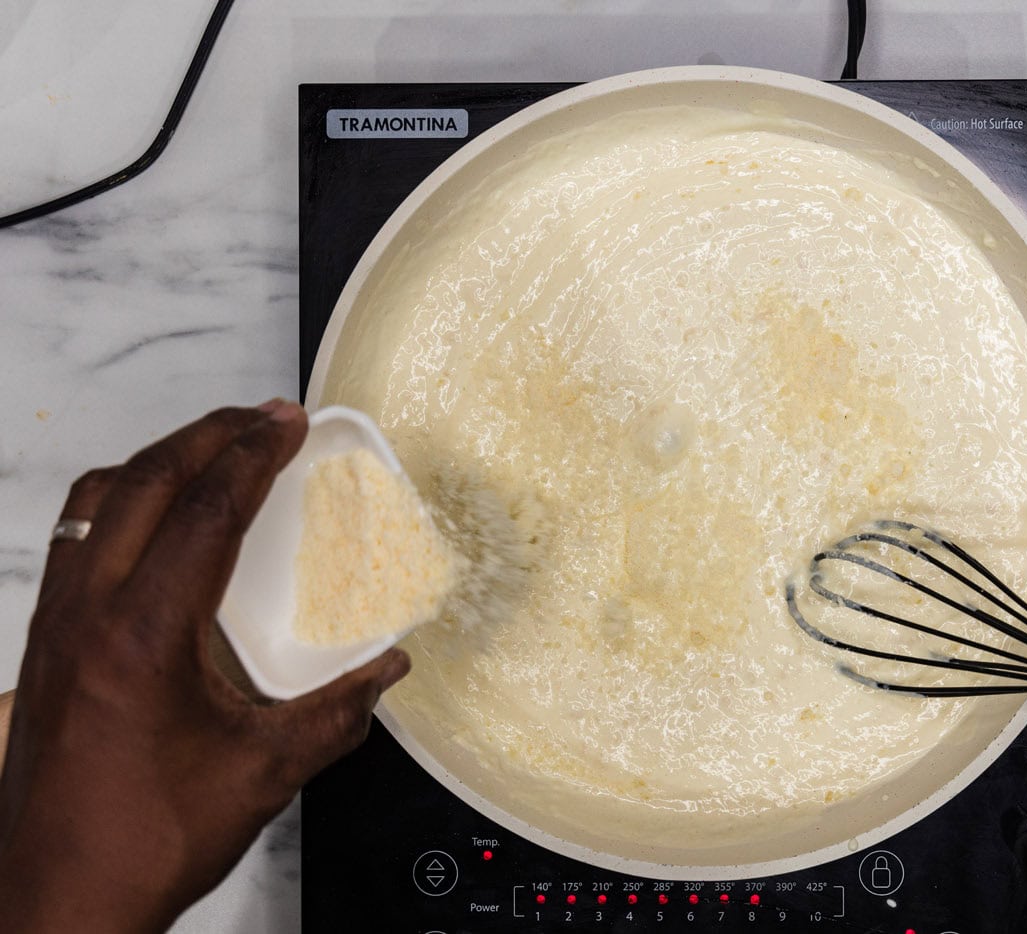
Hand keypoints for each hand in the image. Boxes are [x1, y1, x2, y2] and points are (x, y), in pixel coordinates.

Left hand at [0, 403, 409, 932]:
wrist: (57, 900)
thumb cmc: (140, 841)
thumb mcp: (264, 773)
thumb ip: (337, 712)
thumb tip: (385, 671)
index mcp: (144, 635)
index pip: (204, 510)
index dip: (253, 456)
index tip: (287, 425)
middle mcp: (88, 614)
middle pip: (144, 481)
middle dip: (208, 434)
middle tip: (262, 420)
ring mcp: (56, 625)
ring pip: (96, 500)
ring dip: (158, 460)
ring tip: (212, 450)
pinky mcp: (45, 643)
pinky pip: (77, 536)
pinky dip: (122, 501)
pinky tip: (159, 521)